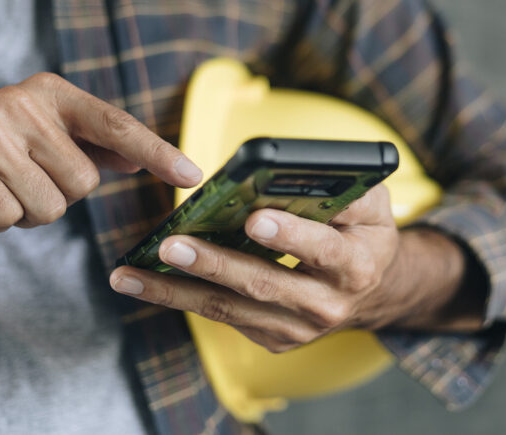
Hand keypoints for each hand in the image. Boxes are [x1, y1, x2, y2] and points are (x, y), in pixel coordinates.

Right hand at [0, 72, 202, 241]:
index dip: (157, 152)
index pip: (116, 124)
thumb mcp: (48, 143)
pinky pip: (11, 217)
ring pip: (51, 205)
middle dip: (60, 195)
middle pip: (84, 181)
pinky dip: (0, 222)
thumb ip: (94, 147)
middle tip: (24, 181)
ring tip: (2, 189)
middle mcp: (21, 102)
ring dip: (30, 212)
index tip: (194, 176)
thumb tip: (139, 158)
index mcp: (50, 92)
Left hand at [110, 185, 485, 351]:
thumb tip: (294, 167)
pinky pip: (222, 315)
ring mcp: (296, 327)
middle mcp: (327, 303)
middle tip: (172, 245)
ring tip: (133, 273)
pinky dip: (181, 297)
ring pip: (231, 307)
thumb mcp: (371, 204)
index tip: (255, 218)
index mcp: (356, 264)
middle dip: (215, 263)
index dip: (290, 235)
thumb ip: (343, 185)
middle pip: (264, 284)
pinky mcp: (272, 337)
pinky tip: (144, 281)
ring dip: (177, 290)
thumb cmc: (363, 233)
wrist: (373, 290)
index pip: (323, 249)